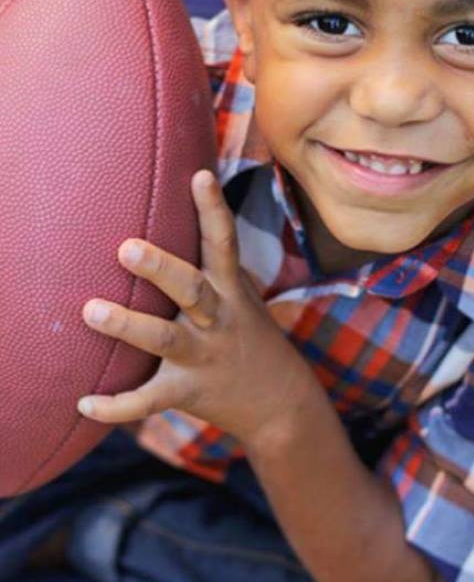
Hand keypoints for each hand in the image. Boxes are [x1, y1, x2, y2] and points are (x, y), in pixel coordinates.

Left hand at [78, 170, 317, 439]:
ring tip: (91, 311)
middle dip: (162, 269)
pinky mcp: (187, 392)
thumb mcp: (239, 296)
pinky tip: (83, 402)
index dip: (214, 209)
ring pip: (165, 340)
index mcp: (231, 291)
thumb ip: (208, 263)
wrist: (281, 404)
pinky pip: (149, 401)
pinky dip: (116, 405)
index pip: (225, 243)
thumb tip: (170, 204)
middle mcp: (218, 320)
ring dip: (129, 326)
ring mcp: (203, 357)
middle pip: (192, 290)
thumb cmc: (247, 335)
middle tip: (126, 248)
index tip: (200, 176)